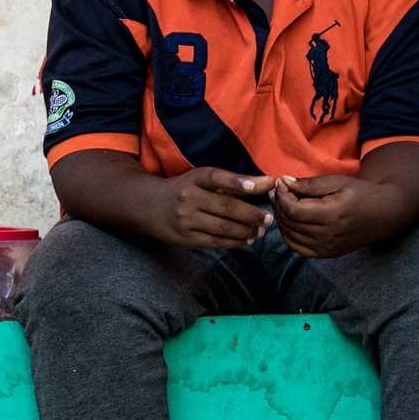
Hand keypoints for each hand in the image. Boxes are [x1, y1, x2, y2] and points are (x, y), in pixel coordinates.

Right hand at [149, 167, 272, 249]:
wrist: (149, 207)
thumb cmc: (186, 189)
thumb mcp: (203, 179)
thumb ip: (233, 181)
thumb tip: (269, 182)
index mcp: (194, 178)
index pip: (218, 177)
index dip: (239, 181)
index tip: (264, 182)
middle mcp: (188, 197)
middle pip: (226, 207)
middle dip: (251, 214)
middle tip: (269, 218)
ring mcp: (186, 219)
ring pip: (223, 227)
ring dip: (246, 231)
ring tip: (260, 231)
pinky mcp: (185, 237)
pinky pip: (214, 241)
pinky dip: (233, 241)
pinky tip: (246, 239)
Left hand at [268, 173, 379, 258]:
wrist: (382, 215)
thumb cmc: (360, 194)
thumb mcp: (337, 182)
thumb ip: (309, 184)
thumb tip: (283, 182)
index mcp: (332, 215)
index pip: (293, 209)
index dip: (281, 195)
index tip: (281, 183)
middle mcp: (328, 235)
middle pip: (289, 222)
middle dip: (278, 204)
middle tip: (278, 191)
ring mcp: (326, 248)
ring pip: (289, 235)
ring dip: (281, 218)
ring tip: (282, 202)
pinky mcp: (325, 254)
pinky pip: (296, 247)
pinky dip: (287, 234)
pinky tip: (289, 220)